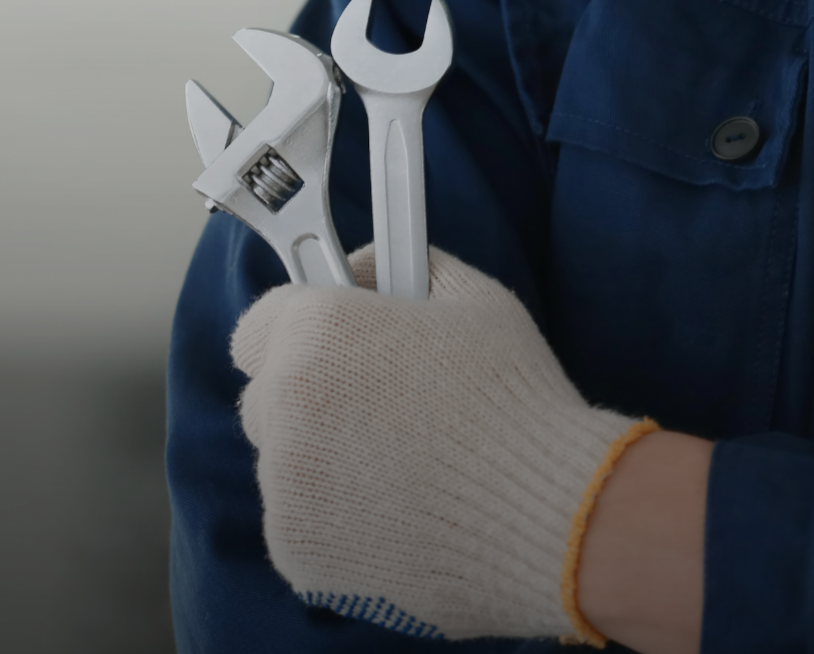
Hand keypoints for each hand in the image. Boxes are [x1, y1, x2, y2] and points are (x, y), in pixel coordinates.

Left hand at [231, 244, 655, 643]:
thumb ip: (402, 267)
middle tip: (380, 419)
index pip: (258, 329)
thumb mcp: (474, 299)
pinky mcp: (294, 547)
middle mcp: (283, 402)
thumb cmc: (520, 403)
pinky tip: (399, 518)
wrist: (555, 517)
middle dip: (308, 406)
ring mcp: (283, 482)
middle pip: (264, 400)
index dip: (297, 341)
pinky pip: (298, 526)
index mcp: (315, 330)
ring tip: (405, 476)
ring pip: (282, 468)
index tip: (330, 358)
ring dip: (322, 468)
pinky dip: (333, 525)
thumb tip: (357, 267)